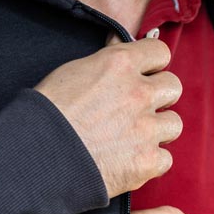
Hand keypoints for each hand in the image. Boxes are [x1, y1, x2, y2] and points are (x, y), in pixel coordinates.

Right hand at [34, 38, 181, 197]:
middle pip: (173, 87)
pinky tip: (130, 160)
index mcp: (120, 64)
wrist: (38, 154)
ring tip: (134, 137)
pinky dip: (151, 161)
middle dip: (159, 97)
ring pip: (174, 124)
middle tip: (139, 109)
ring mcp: (146, 129)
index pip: (160, 52)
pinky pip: (166, 158)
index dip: (153, 64)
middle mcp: (139, 94)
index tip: (145, 75)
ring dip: (158, 130)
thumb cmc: (48, 112)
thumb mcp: (74, 71)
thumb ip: (106, 64)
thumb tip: (121, 54)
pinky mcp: (148, 161)